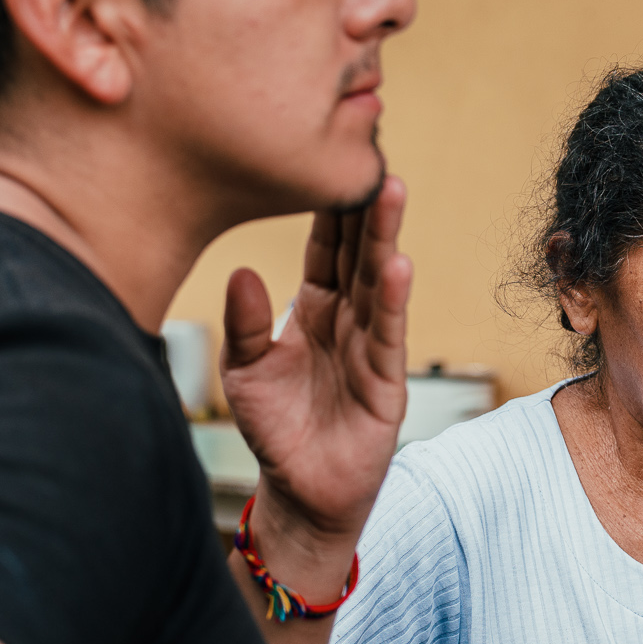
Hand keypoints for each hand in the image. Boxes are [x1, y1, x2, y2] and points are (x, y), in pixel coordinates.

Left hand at [222, 178, 411, 595]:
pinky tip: (399, 263)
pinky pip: (389, 335)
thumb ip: (243, 325)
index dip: (330, 205)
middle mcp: (349, 320)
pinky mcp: (385, 384)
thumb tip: (243, 272)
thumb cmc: (276, 430)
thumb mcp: (244, 373)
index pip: (326, 246)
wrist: (300, 493)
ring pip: (380, 282)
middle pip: (359, 252)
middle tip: (370, 150)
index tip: (330, 154)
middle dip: (365, 205)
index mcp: (316, 308)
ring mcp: (371, 348)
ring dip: (386, 236)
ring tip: (391, 189)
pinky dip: (395, 300)